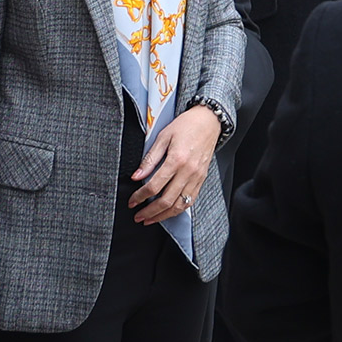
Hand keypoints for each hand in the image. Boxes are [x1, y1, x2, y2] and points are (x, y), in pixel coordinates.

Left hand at [129, 103, 221, 226]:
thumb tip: (136, 176)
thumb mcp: (163, 137)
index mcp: (176, 160)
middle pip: (166, 200)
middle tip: (138, 216)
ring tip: (150, 219)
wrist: (208, 121)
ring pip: (179, 205)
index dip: (140, 197)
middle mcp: (188, 171)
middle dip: (150, 212)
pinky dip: (178, 210)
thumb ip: (149, 159)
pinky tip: (168, 212)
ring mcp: (196, 177)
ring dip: (163, 216)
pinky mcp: (201, 179)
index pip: (154, 186)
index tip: (132, 202)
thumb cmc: (186, 126)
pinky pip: (190, 201)